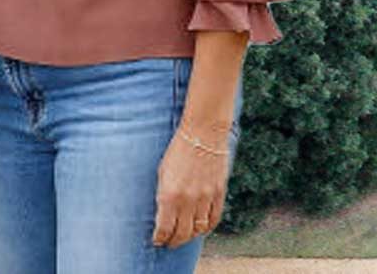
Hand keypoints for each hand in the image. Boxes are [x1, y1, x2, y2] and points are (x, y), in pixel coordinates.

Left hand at [151, 123, 229, 247]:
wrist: (203, 133)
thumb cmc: (178, 150)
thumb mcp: (162, 172)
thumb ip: (163, 195)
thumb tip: (163, 214)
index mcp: (170, 195)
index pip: (165, 228)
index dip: (160, 238)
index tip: (157, 240)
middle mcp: (188, 200)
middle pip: (182, 234)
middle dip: (174, 241)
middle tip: (169, 243)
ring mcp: (205, 198)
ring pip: (199, 230)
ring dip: (190, 236)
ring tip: (184, 236)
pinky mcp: (219, 194)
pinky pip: (214, 219)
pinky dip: (207, 227)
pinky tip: (201, 228)